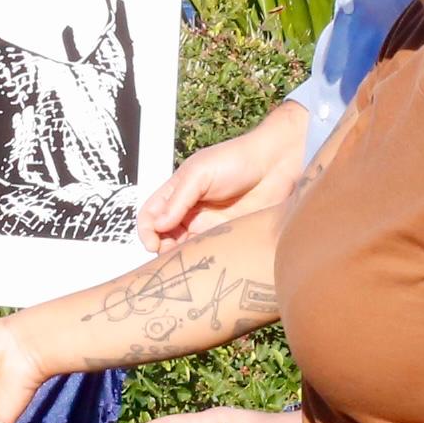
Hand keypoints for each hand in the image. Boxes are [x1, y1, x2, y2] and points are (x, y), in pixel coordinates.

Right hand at [135, 107, 306, 249]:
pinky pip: (209, 252)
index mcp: (177, 192)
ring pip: (185, 247)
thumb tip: (157, 225)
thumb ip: (177, 199)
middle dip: (161, 248)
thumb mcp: (199, 174)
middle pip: (164, 236)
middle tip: (168, 256)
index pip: (151, 214)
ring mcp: (209, 225)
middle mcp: (190, 211)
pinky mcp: (228, 236)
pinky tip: (204, 262)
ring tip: (185, 261)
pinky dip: (202, 260)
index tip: (152, 242)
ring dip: (181, 257)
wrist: (276, 165)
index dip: (146, 229)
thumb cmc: (236, 160)